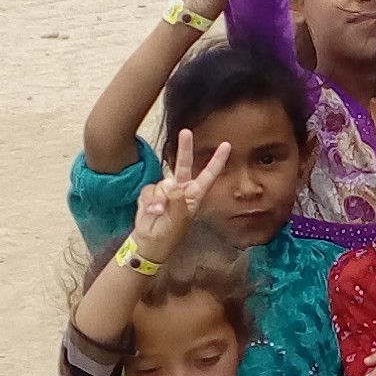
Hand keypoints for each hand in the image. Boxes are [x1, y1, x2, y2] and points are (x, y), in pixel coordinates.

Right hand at [132, 128, 232, 261]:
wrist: (149, 243)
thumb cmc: (169, 234)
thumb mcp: (178, 218)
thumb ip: (176, 200)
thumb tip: (171, 184)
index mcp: (195, 195)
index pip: (208, 175)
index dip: (217, 160)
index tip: (227, 145)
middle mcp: (181, 190)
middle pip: (183, 165)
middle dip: (184, 148)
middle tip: (185, 132)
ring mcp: (165, 191)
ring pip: (162, 183)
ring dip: (159, 198)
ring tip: (159, 213)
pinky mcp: (150, 193)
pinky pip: (149, 190)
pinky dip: (148, 202)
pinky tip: (150, 212)